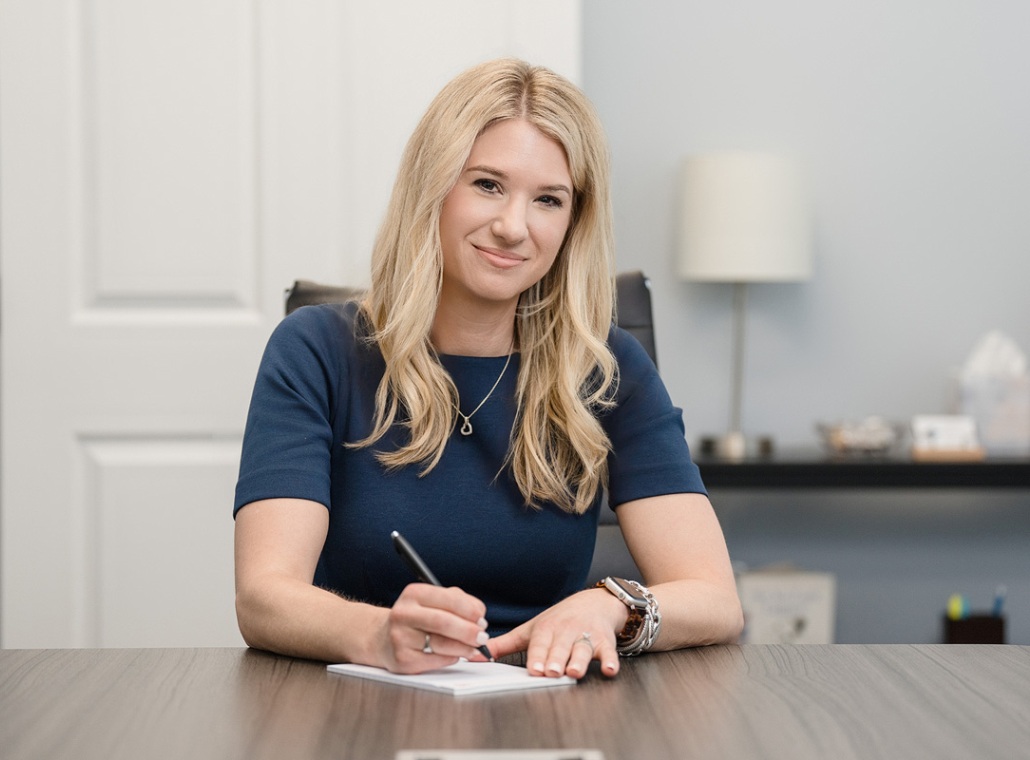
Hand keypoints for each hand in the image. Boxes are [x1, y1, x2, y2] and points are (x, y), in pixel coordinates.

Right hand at [377, 583, 490, 673]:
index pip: (449, 599)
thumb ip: (459, 603)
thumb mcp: (433, 601)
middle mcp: (404, 613)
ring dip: (463, 648)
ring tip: (472, 649)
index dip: (471, 610)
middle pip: (444, 622)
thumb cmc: (416, 619)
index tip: (482, 619)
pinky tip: (452, 655)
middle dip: (469, 631)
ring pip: (441, 644)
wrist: (382, 638)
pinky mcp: (401, 660)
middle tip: (482, 637)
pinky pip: (435, 661)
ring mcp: (400, 637)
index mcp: (414, 593)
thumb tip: (479, 619)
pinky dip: (449, 659)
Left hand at [488, 588, 627, 678]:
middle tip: (551, 672)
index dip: (537, 656)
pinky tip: (610, 669)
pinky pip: (609, 652)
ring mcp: (586, 636)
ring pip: (583, 649)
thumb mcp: (530, 629)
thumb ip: (503, 645)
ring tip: (574, 671)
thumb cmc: (559, 620)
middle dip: (556, 659)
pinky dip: (611, 661)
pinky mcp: (605, 642)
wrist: (595, 602)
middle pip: (560, 647)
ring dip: (579, 660)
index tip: (534, 669)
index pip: (540, 643)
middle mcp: (566, 631)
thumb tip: (474, 655)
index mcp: (546, 629)